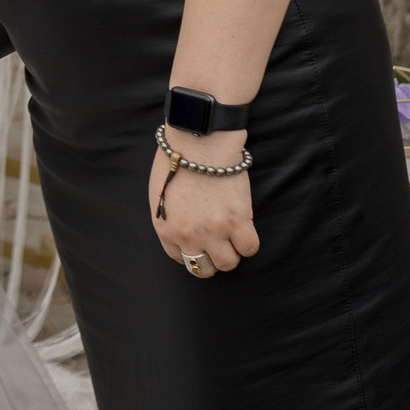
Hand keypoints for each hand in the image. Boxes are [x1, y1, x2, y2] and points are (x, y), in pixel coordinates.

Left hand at [148, 133, 259, 278]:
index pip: (180, 258)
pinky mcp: (237, 221)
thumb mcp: (160, 193)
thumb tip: (180, 227)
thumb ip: (169, 216)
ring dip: (232, 252)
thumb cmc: (177, 159)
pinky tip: (245, 228)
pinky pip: (250, 248)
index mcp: (165, 228)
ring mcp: (213, 231)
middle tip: (219, 242)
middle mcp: (188, 235)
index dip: (193, 251)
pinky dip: (249, 242)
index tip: (201, 244)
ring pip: (228, 263)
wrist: (199, 141)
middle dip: (212, 257)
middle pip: (204, 268)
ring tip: (232, 234)